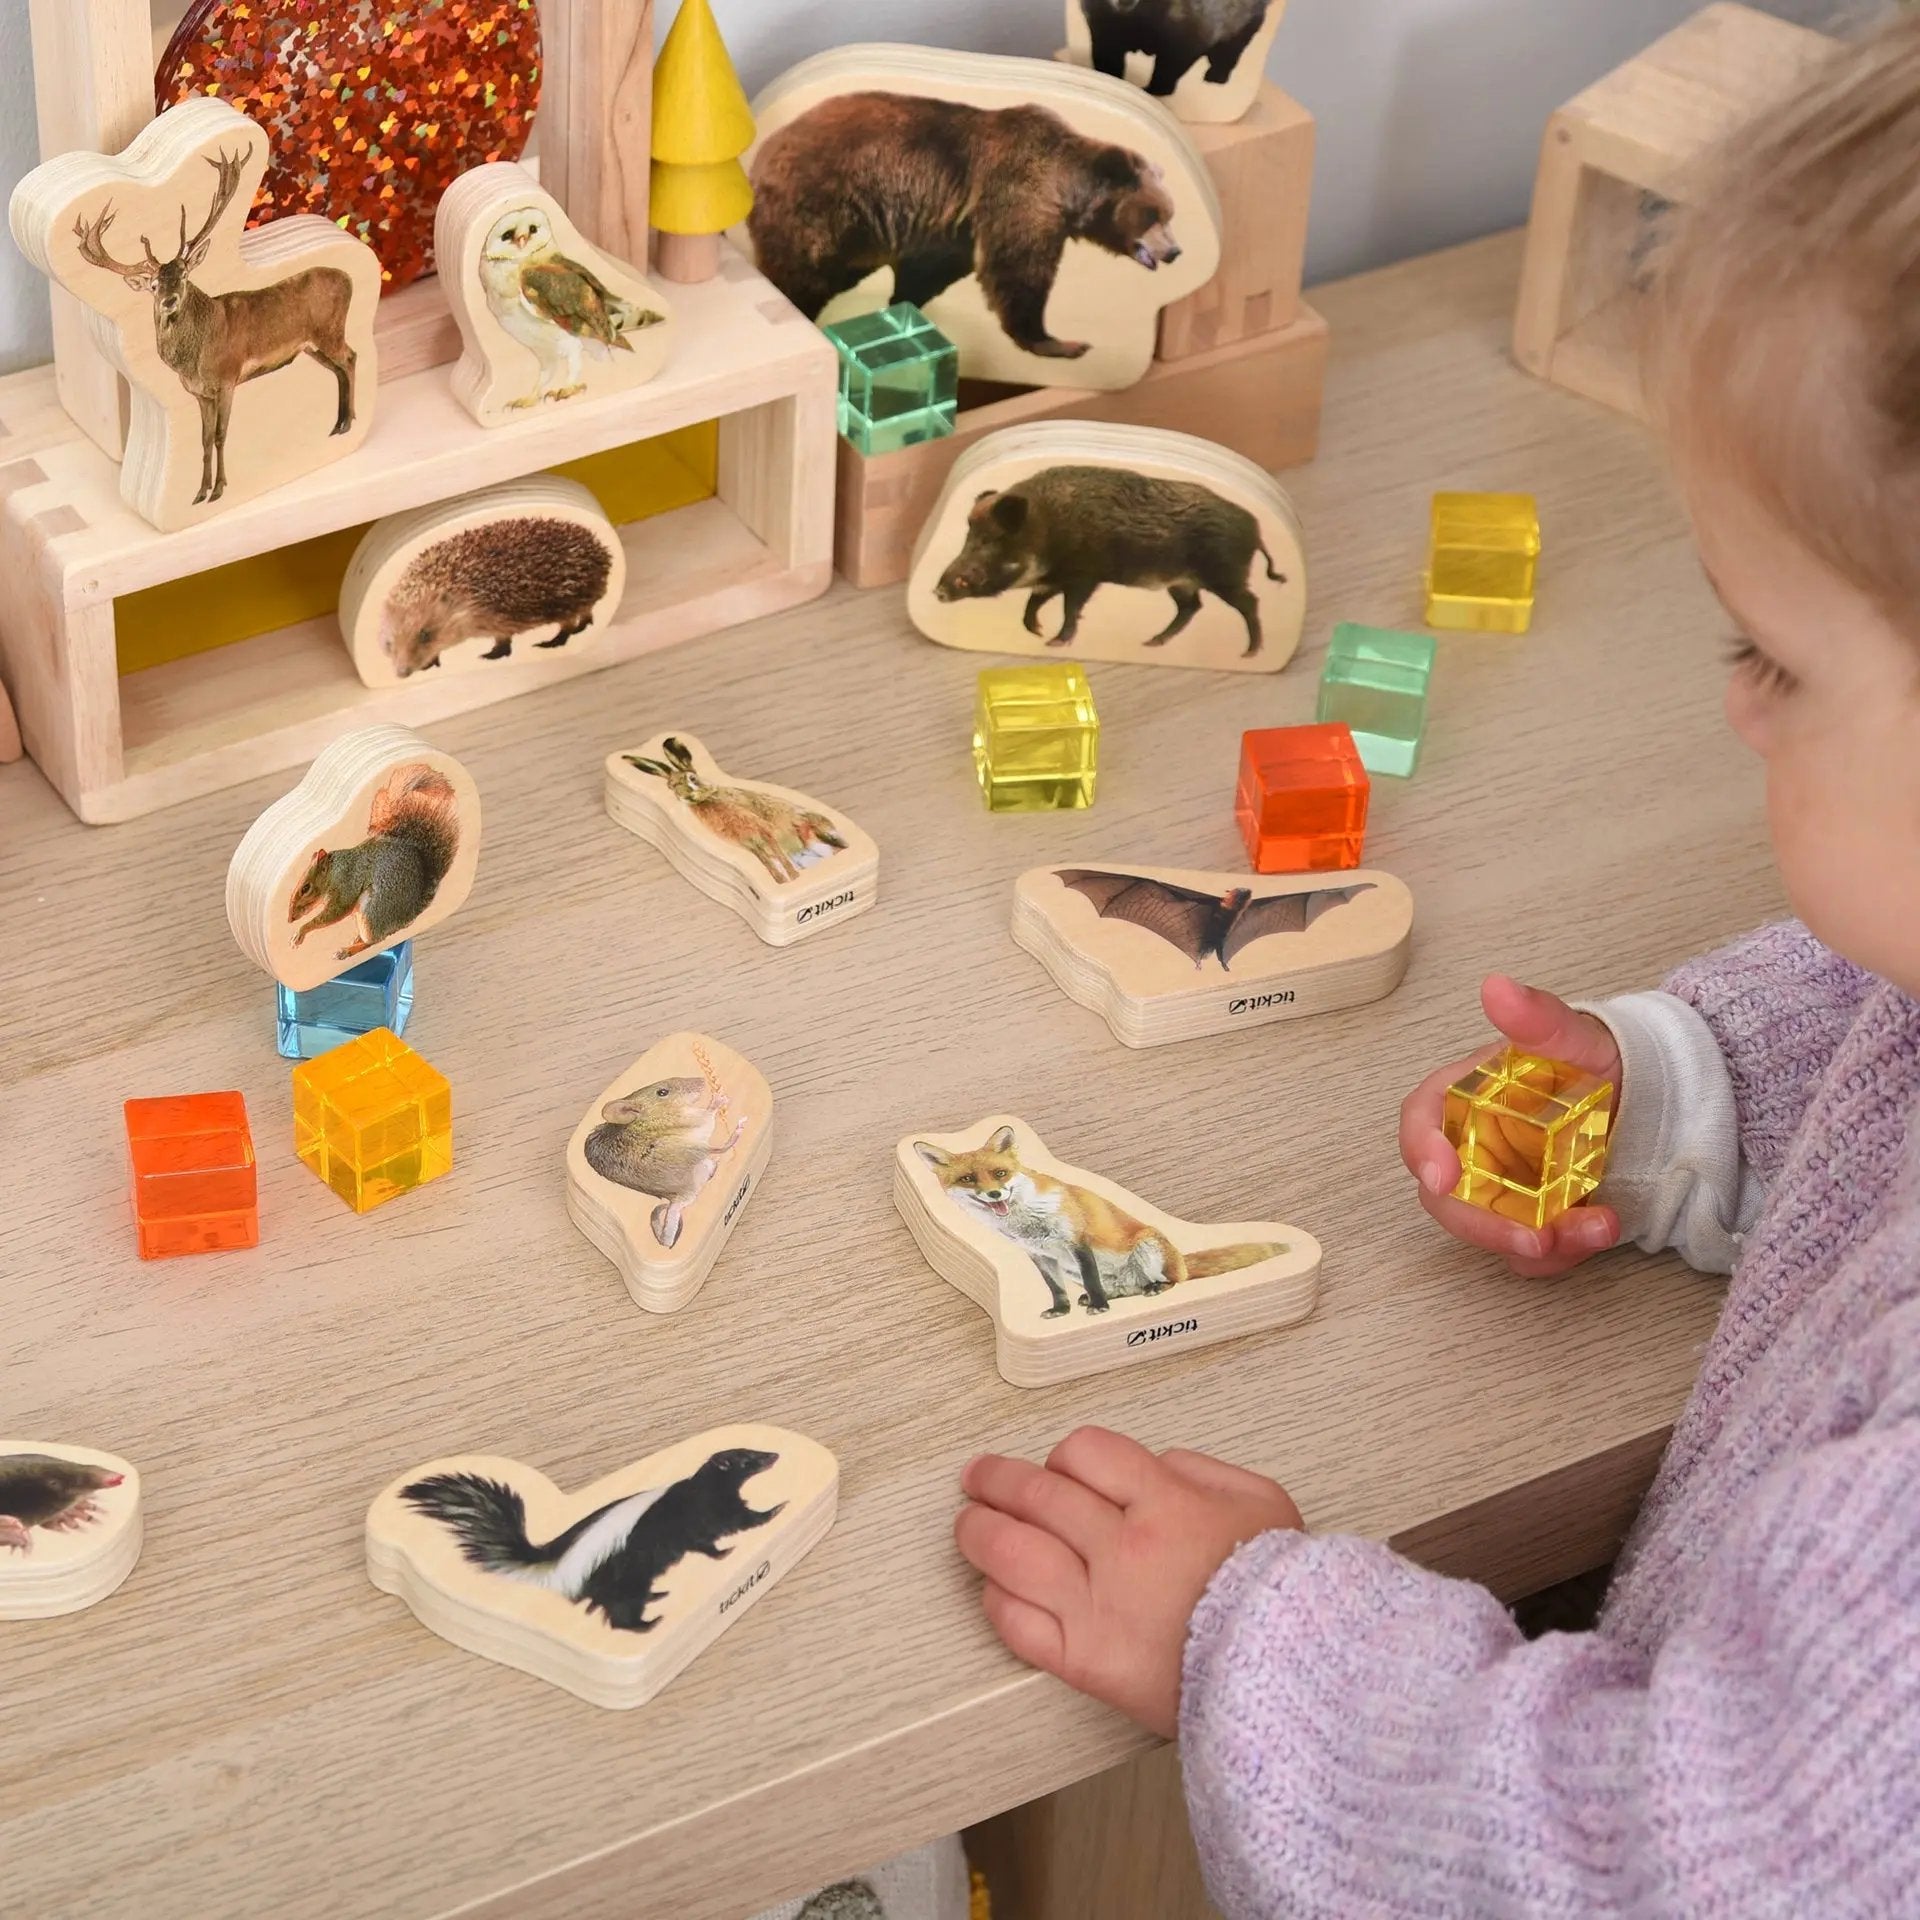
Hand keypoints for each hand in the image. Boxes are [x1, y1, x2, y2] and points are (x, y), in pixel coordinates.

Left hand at [955, 1427, 1301, 1738]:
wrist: (1292, 1681)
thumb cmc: (1282, 1595)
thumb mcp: (1259, 1502)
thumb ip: (1200, 1470)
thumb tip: (1154, 1465)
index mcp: (1165, 1502)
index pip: (1085, 1452)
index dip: (1063, 1456)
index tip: (1056, 1467)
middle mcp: (1123, 1548)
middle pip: (1036, 1495)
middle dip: (996, 1480)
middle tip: (977, 1477)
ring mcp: (1097, 1607)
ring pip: (1012, 1552)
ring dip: (978, 1531)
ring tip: (967, 1524)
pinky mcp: (1085, 1662)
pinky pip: (1018, 1624)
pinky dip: (996, 1600)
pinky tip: (993, 1587)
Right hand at [1399, 974, 1622, 1276]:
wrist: (1638, 1097)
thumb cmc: (1589, 1062)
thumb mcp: (1571, 1036)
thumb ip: (1536, 1016)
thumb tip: (1497, 987)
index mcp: (1462, 1100)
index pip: (1420, 1123)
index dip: (1422, 1150)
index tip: (1443, 1175)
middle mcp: (1470, 1149)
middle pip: (1446, 1198)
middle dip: (1485, 1225)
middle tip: (1535, 1239)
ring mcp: (1498, 1190)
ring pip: (1491, 1232)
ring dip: (1540, 1245)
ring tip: (1599, 1229)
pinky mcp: (1530, 1219)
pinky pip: (1531, 1251)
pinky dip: (1567, 1251)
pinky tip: (1604, 1226)